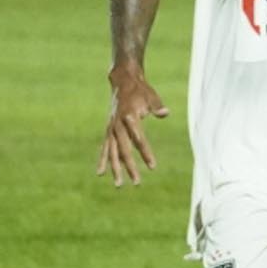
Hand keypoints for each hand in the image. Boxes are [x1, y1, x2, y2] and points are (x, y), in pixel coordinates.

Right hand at [97, 67, 168, 187]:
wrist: (123, 82)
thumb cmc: (141, 90)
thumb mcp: (151, 96)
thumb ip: (157, 106)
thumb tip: (165, 113)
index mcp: (129, 117)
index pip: (138, 139)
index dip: (145, 153)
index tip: (153, 167)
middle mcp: (117, 125)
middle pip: (123, 150)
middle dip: (129, 167)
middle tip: (137, 183)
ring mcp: (111, 128)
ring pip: (112, 152)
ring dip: (115, 169)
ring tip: (119, 185)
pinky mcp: (109, 130)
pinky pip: (105, 148)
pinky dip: (103, 160)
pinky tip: (101, 173)